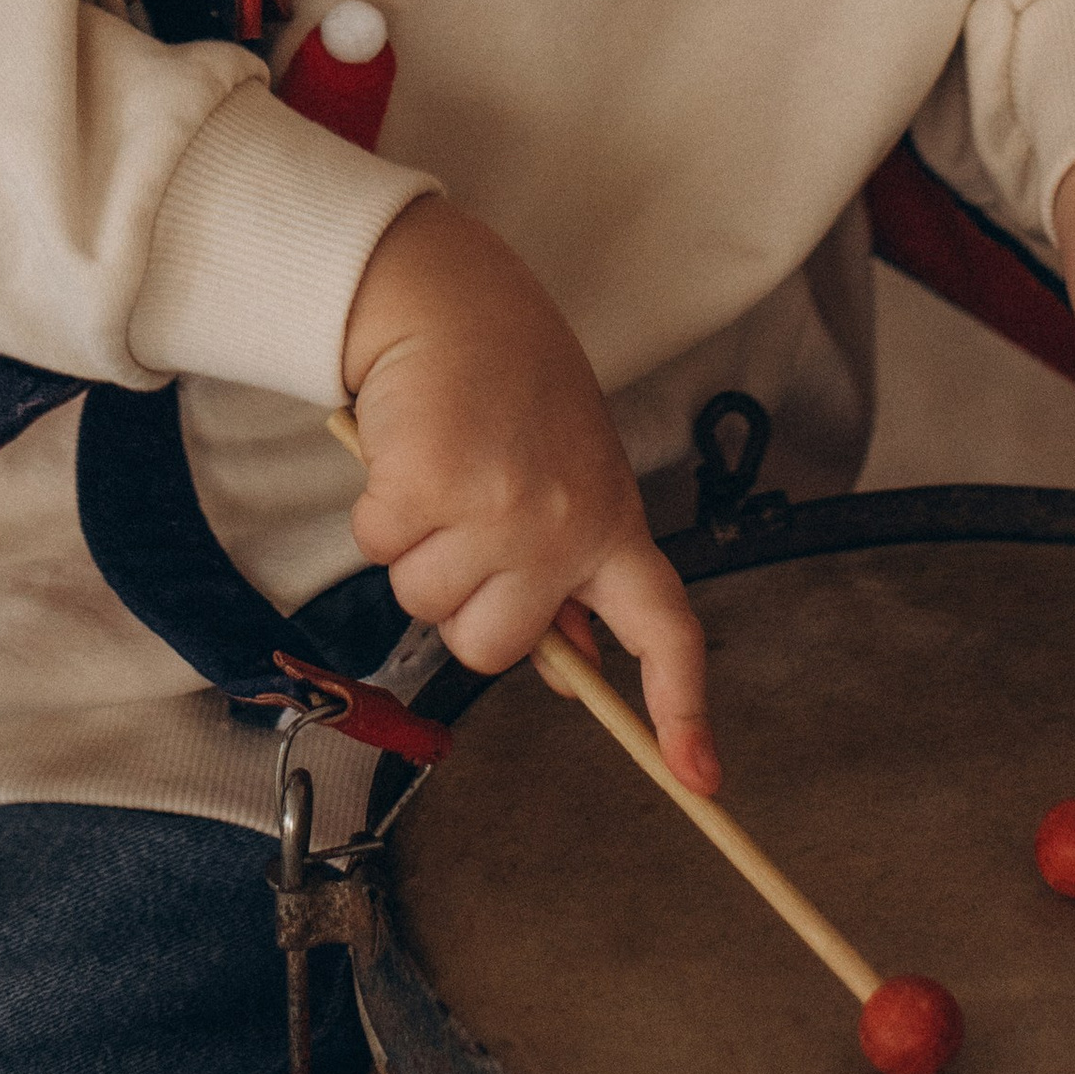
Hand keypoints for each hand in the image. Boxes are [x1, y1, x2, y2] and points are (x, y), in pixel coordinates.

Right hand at [338, 196, 717, 793]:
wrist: (454, 295)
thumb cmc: (513, 386)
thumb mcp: (569, 475)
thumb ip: (570, 576)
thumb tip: (575, 675)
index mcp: (613, 522)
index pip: (666, 629)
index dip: (681, 710)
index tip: (697, 777)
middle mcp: (565, 524)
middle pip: (490, 649)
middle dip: (461, 602)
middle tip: (466, 522)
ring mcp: (498, 508)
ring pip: (425, 604)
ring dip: (414, 549)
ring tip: (441, 473)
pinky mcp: (428, 485)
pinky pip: (379, 548)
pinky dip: (376, 509)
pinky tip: (406, 452)